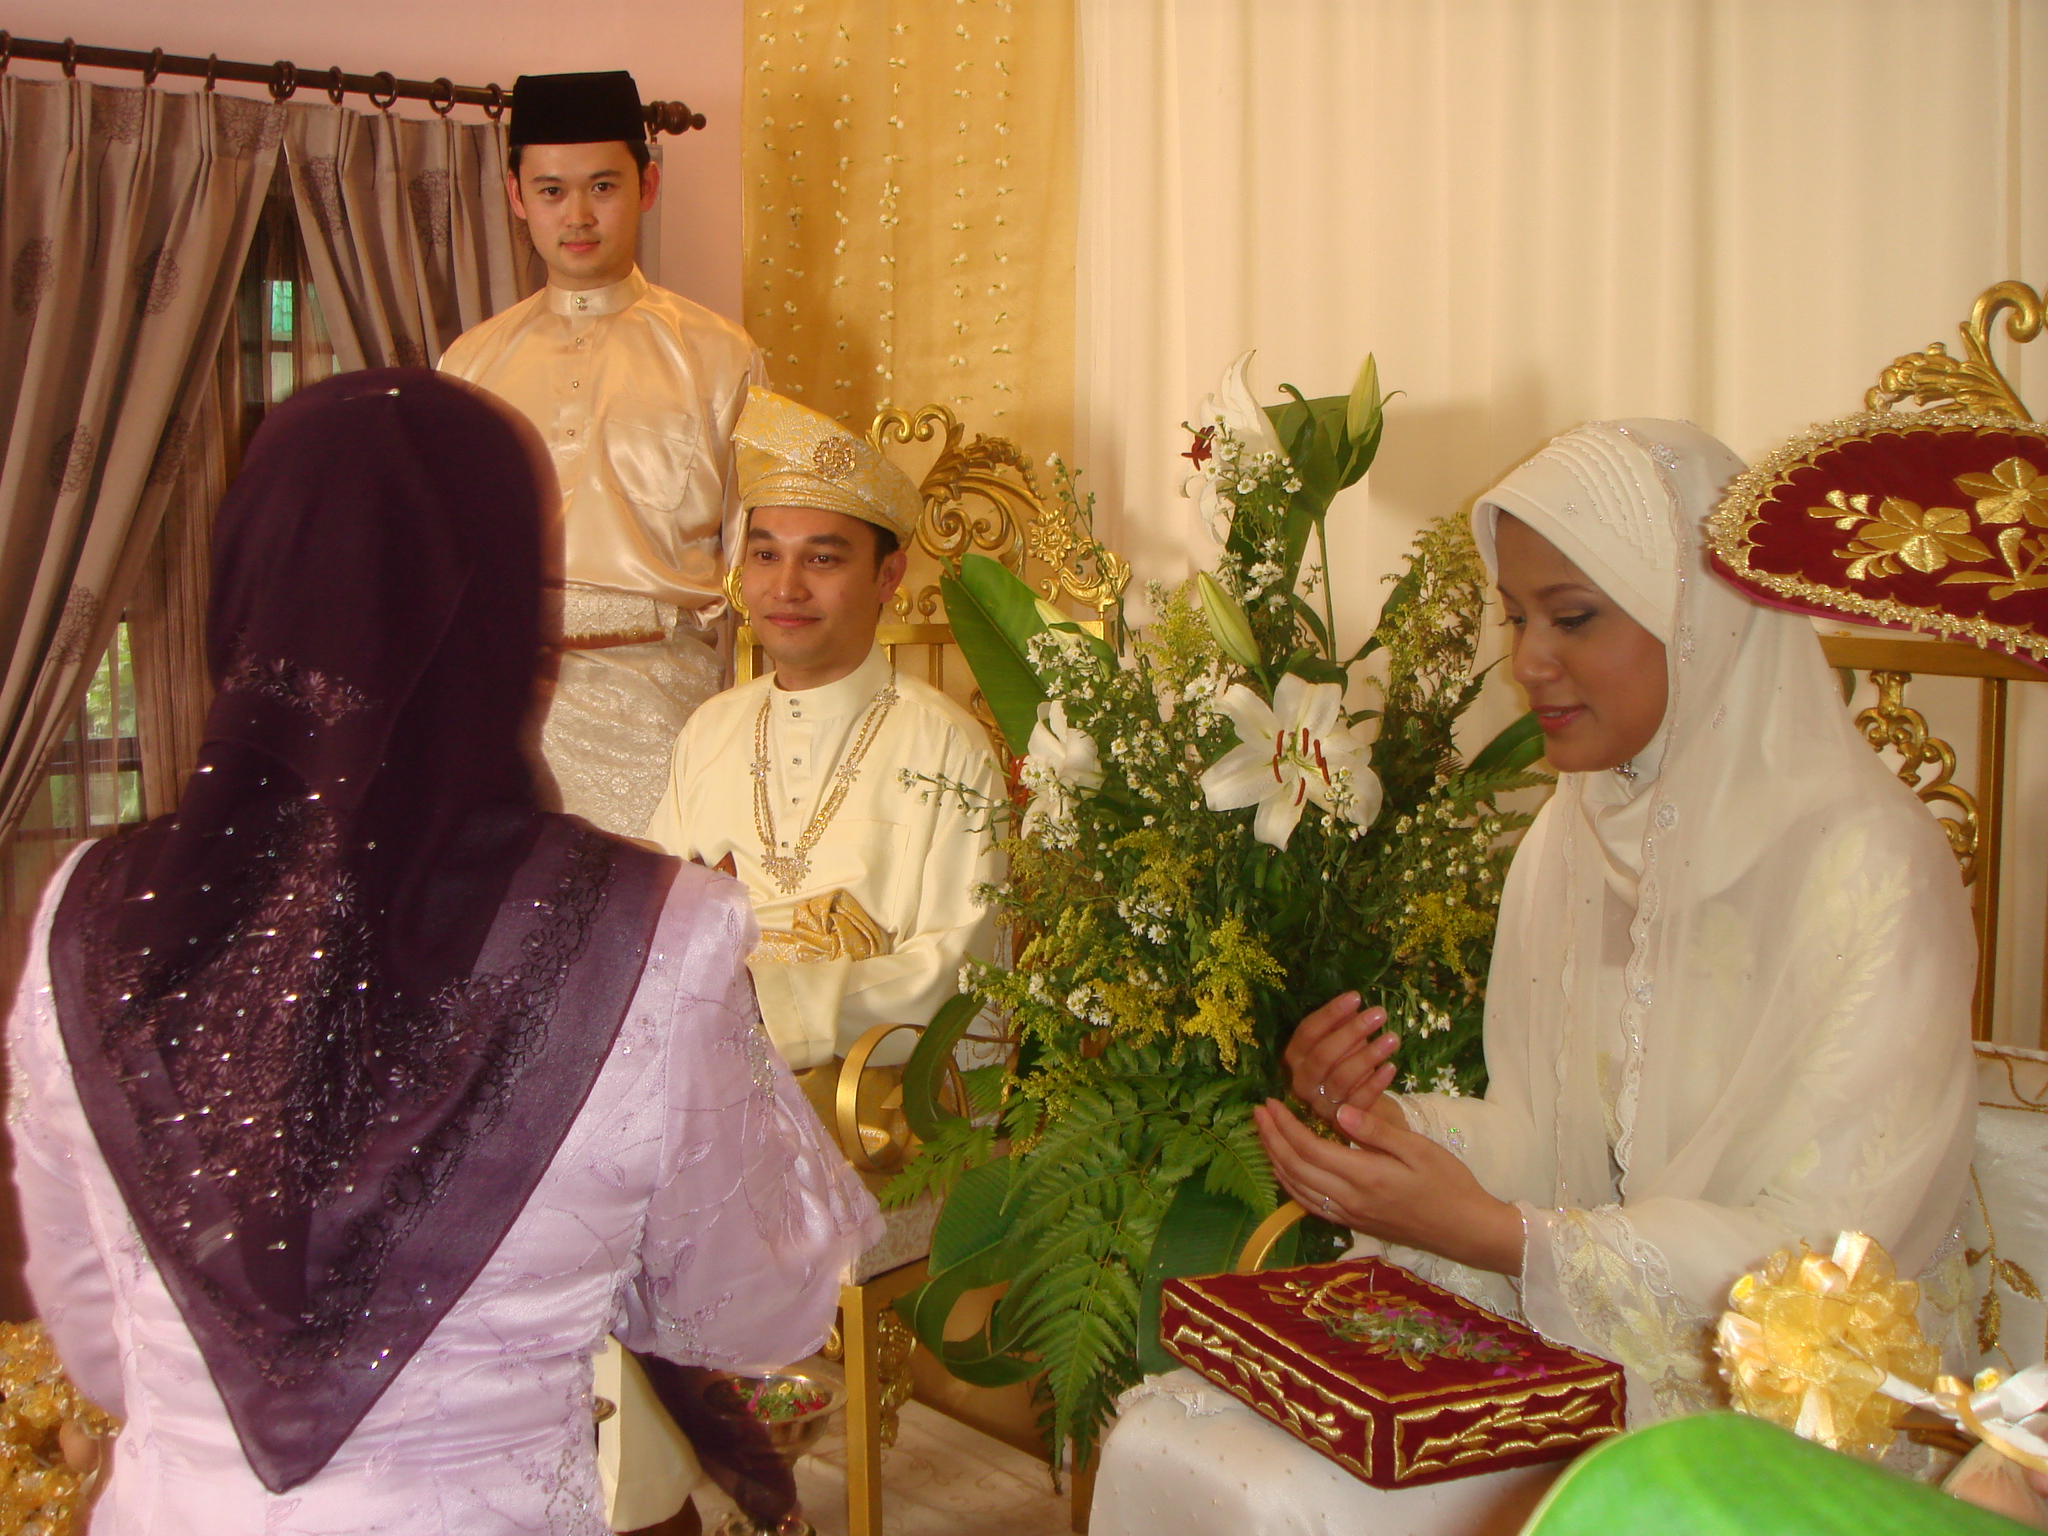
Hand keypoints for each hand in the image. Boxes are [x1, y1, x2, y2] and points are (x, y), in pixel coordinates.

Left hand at [1252, 1098, 1523, 1276]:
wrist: (1466, 1230)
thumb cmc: (1449, 1183)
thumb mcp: (1419, 1149)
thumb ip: (1376, 1131)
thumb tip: (1339, 1111)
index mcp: (1364, 1176)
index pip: (1309, 1148)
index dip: (1284, 1125)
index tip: (1271, 1102)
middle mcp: (1349, 1199)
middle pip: (1294, 1168)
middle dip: (1270, 1138)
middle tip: (1257, 1112)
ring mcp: (1349, 1215)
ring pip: (1296, 1189)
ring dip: (1274, 1160)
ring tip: (1264, 1135)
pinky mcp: (1353, 1223)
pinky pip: (1309, 1205)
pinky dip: (1289, 1184)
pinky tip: (1285, 1169)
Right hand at [1284, 993, 1400, 1130]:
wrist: (1356, 1111)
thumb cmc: (1346, 1066)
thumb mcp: (1341, 1044)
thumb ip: (1341, 1025)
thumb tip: (1354, 1001)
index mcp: (1295, 1058)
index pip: (1307, 1032)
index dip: (1330, 1014)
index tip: (1356, 996)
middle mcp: (1302, 1081)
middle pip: (1323, 1055)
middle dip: (1352, 1031)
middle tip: (1379, 1013)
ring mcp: (1320, 1103)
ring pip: (1341, 1078)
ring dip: (1368, 1056)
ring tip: (1393, 1038)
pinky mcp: (1342, 1122)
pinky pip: (1359, 1101)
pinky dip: (1375, 1084)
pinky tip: (1391, 1067)